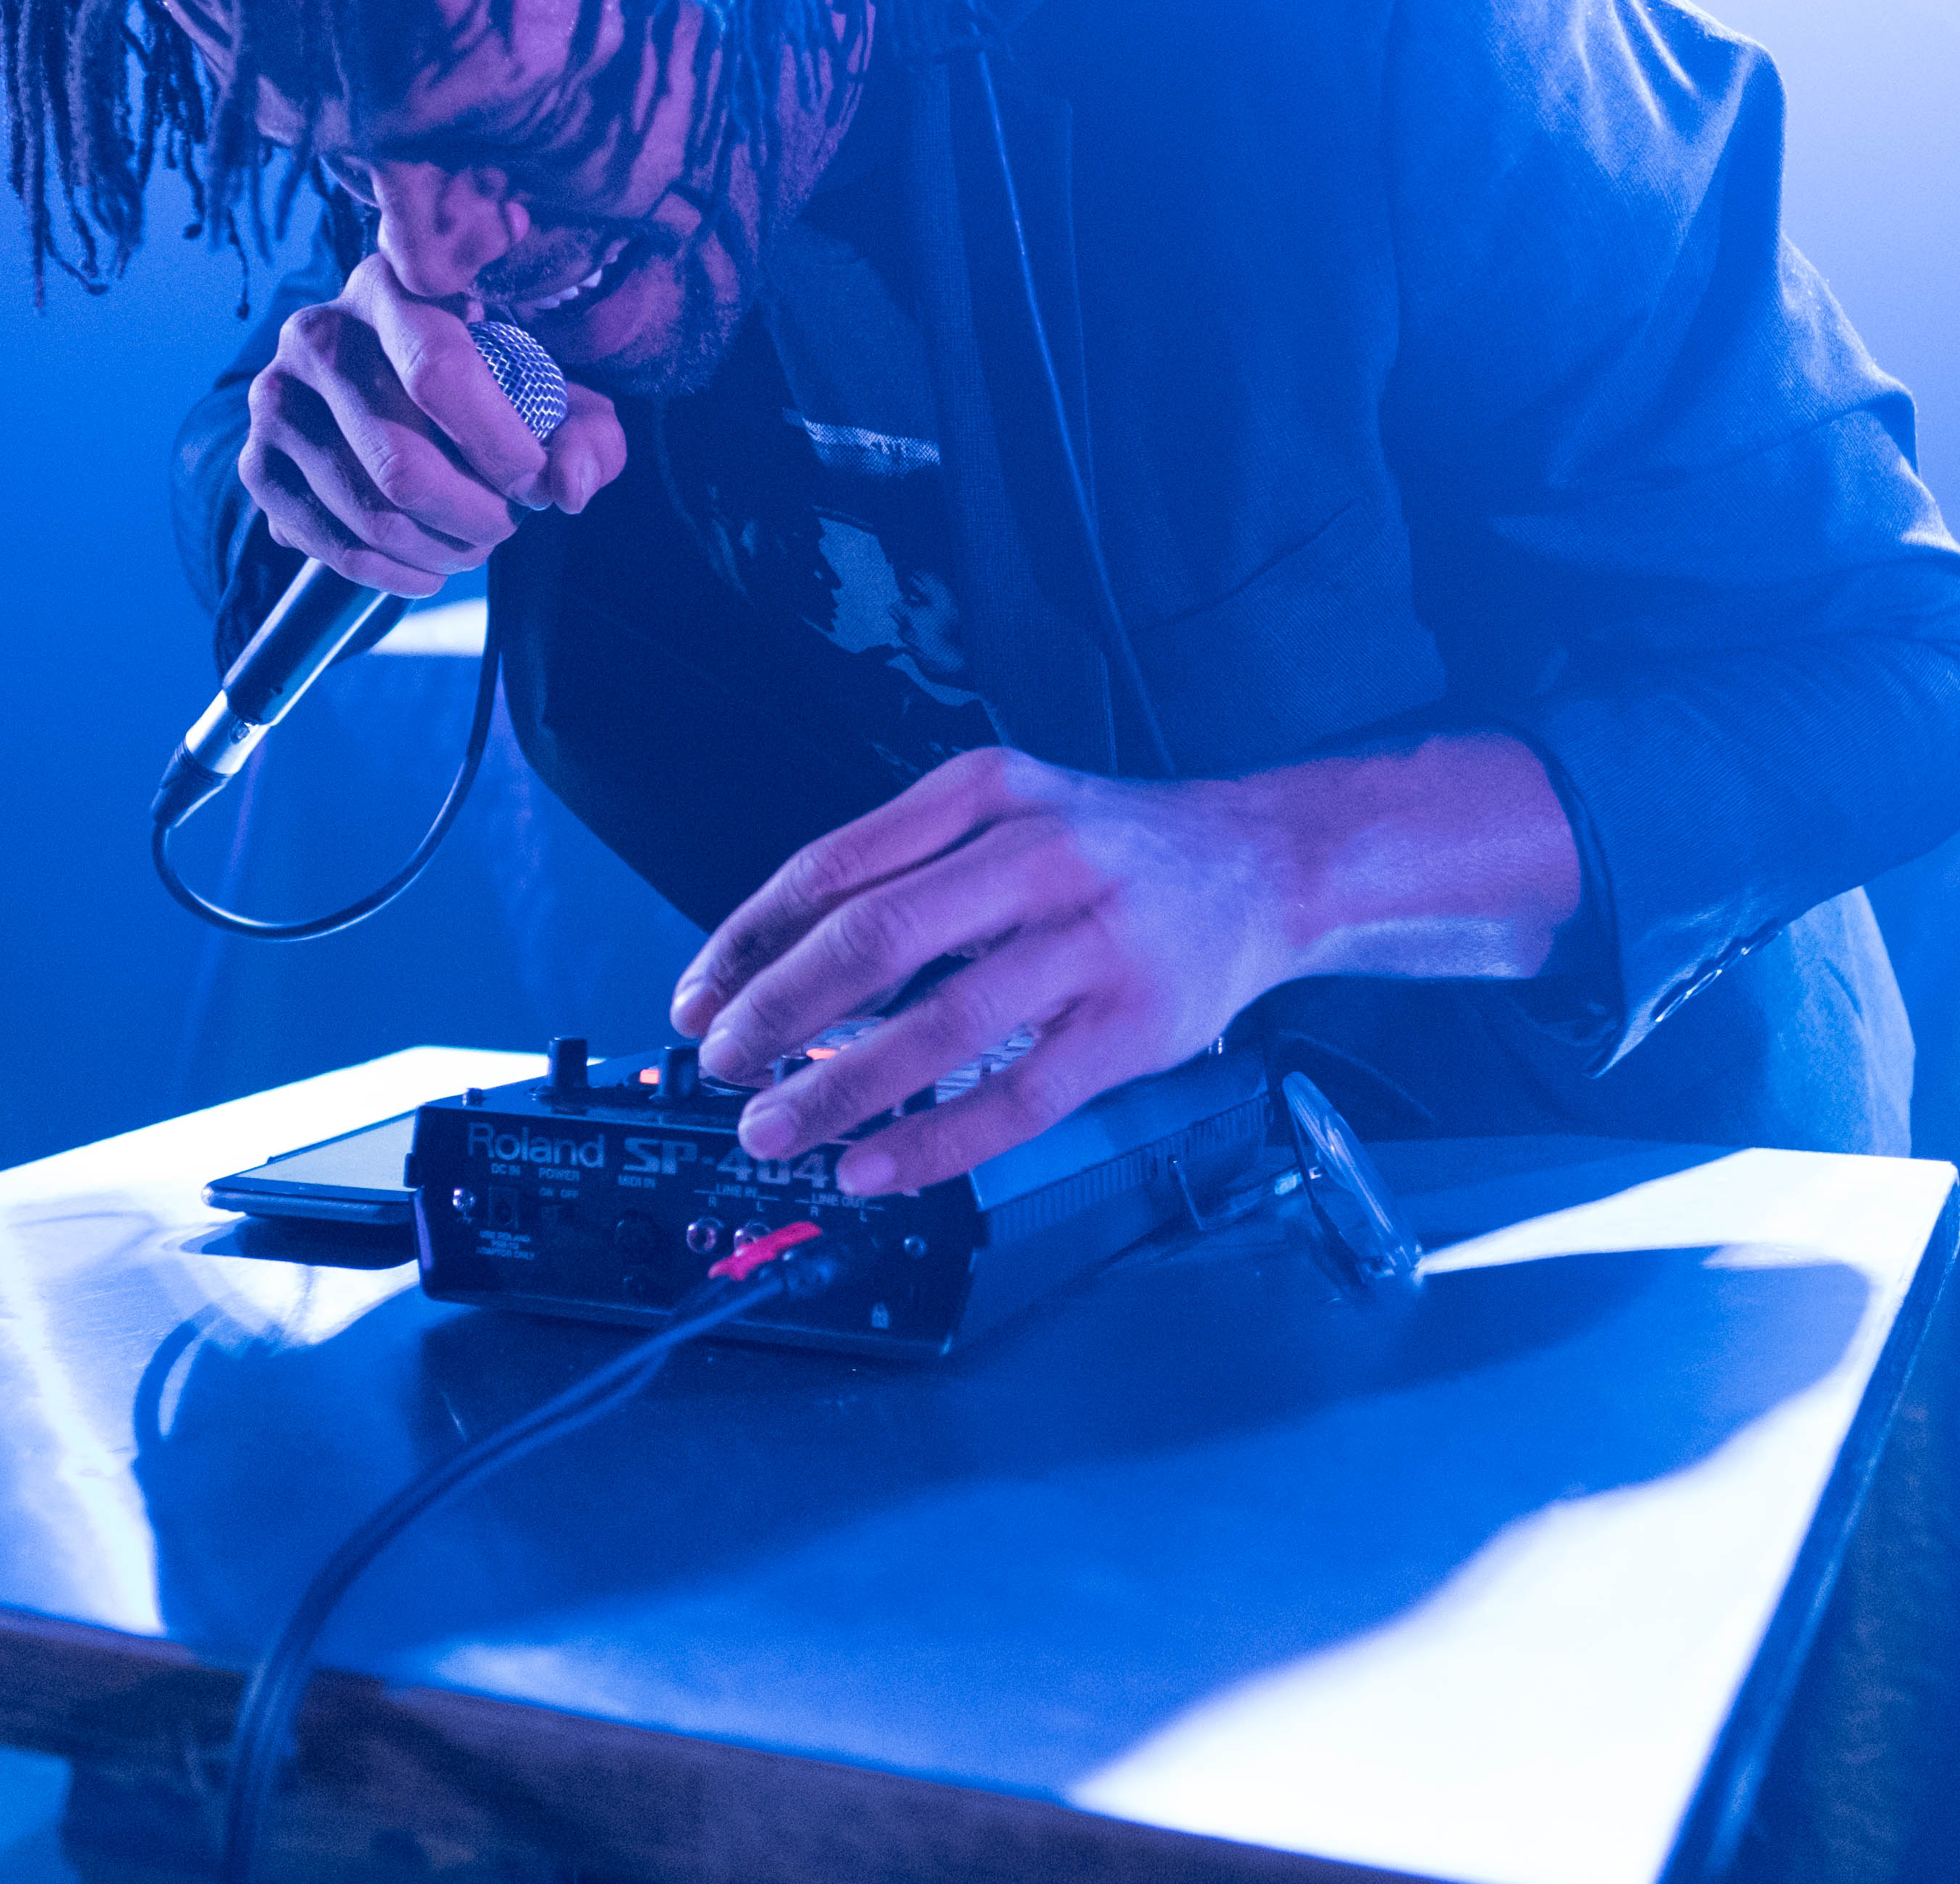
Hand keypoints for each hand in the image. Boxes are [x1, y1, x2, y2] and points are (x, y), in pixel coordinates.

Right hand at [239, 253, 627, 596]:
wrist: (390, 389)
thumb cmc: (490, 386)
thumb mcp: (556, 394)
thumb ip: (587, 435)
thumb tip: (568, 486)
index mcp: (392, 285)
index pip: (438, 369)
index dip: (498, 445)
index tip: (538, 485)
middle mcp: (316, 332)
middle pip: (399, 459)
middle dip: (473, 514)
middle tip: (509, 526)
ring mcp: (274, 399)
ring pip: (366, 509)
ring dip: (440, 549)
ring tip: (476, 545)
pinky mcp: (256, 462)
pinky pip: (328, 543)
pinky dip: (393, 573)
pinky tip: (430, 567)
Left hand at [665, 746, 1319, 1198]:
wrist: (1267, 863)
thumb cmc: (1110, 850)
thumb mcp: (1006, 812)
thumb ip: (904, 869)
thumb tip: (771, 970)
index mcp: (985, 791)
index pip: (834, 866)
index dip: (748, 940)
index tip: (692, 1000)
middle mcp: (1038, 851)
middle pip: (878, 935)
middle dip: (778, 1011)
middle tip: (718, 1066)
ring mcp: (1092, 940)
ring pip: (943, 1023)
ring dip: (841, 1087)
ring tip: (773, 1132)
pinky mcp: (1133, 1025)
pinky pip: (1018, 1096)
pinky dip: (934, 1141)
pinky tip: (873, 1168)